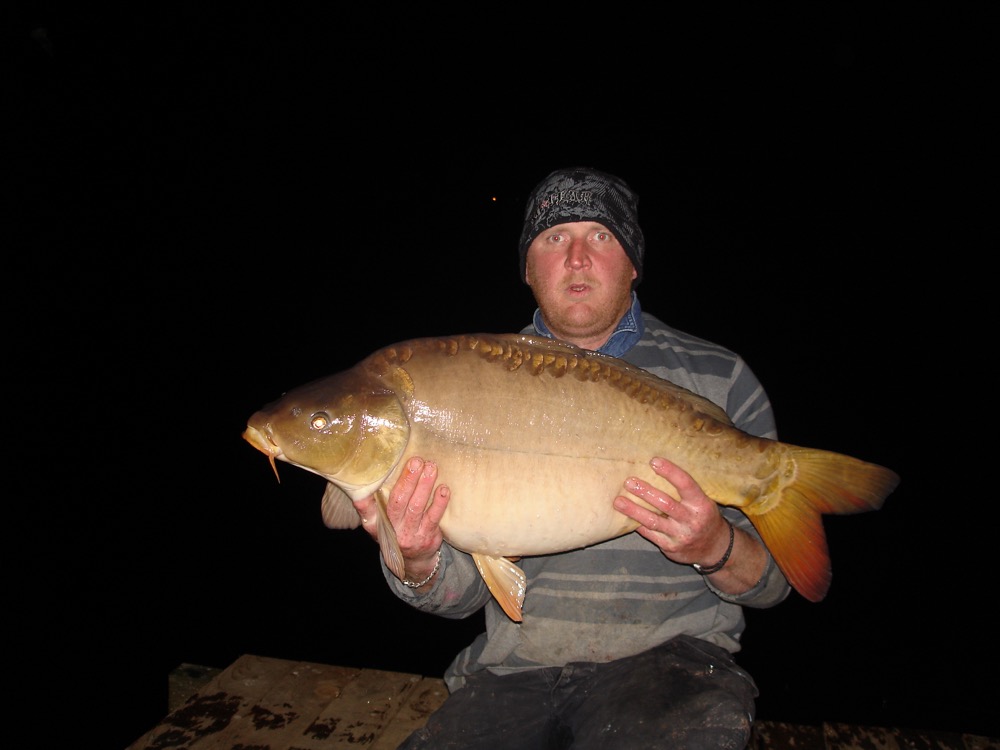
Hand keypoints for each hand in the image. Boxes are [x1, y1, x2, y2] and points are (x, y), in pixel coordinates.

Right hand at [353, 456, 448, 581]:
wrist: (414, 561)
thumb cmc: (396, 530)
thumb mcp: (381, 521)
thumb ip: (376, 503)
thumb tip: (380, 473)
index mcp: (375, 523)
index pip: (366, 510)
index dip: (363, 499)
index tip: (365, 484)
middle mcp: (391, 529)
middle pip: (398, 501)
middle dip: (408, 479)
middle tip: (416, 461)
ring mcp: (409, 535)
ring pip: (416, 506)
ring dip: (425, 485)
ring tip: (431, 468)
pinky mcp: (427, 538)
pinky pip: (433, 518)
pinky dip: (439, 502)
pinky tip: (443, 489)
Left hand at [613, 456, 731, 567]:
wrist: (715, 549)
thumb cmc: (703, 517)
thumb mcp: (702, 502)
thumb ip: (685, 491)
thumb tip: (657, 468)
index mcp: (701, 504)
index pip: (686, 484)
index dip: (670, 472)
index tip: (654, 461)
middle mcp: (691, 520)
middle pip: (666, 504)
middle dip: (645, 492)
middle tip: (628, 482)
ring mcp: (680, 535)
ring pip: (653, 521)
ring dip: (634, 511)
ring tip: (618, 502)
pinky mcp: (670, 547)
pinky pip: (650, 534)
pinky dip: (637, 525)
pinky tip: (625, 517)